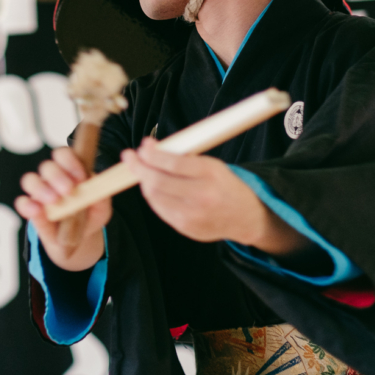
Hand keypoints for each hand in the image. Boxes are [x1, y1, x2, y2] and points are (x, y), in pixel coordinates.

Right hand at [15, 147, 111, 271]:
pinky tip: (36, 210)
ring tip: (54, 201)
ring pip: (30, 180)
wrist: (80, 240)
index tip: (81, 176)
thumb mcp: (102, 208)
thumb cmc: (90, 216)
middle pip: (47, 166)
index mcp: (69, 170)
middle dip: (57, 176)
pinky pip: (22, 203)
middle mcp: (51, 178)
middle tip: (69, 190)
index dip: (71, 161)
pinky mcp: (31, 210)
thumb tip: (97, 187)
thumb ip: (102, 197)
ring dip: (42, 188)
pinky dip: (27, 205)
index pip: (64, 155)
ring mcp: (39, 193)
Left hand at [122, 138, 311, 256]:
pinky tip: (151, 186)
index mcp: (210, 175)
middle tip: (129, 157)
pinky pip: (160, 209)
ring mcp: (193, 215)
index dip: (152, 154)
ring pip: (155, 196)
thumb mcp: (212, 164)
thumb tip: (151, 147)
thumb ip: (183, 157)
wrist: (245, 217)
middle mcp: (202, 196)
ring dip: (143, 181)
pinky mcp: (186, 228)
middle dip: (139, 167)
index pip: (173, 164)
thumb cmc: (225, 185)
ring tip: (140, 170)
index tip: (142, 146)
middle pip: (158, 181)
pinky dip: (152, 196)